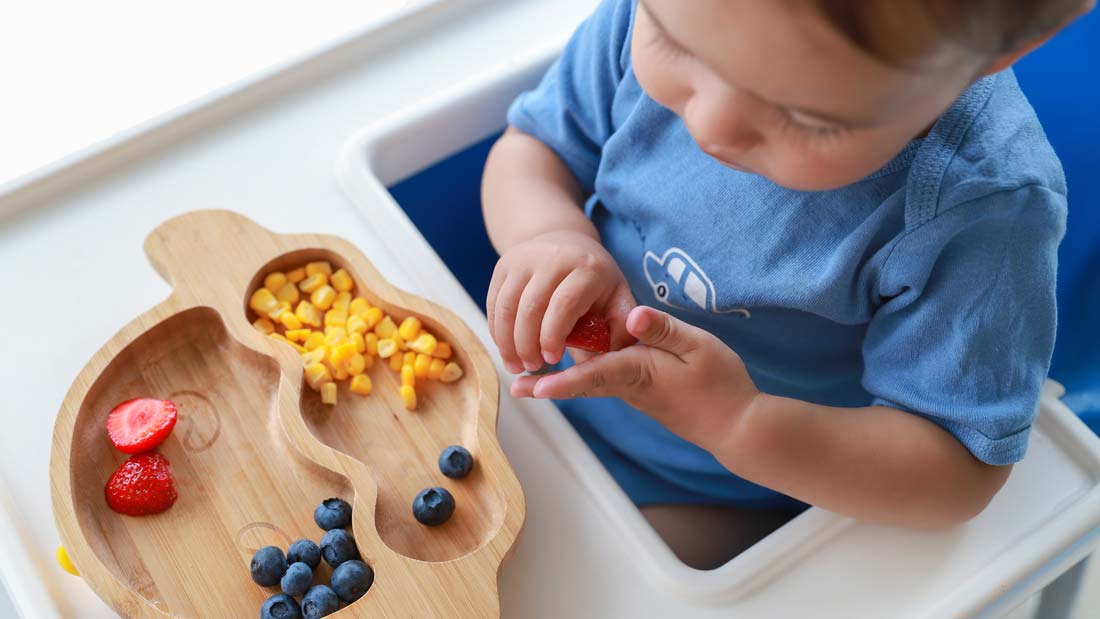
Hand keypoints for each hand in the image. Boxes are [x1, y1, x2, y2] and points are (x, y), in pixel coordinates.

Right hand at [487, 230, 635, 373]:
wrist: (567, 243)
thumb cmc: (596, 282)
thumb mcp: (618, 299)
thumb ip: (621, 329)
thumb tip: (614, 358)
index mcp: (587, 268)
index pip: (564, 304)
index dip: (554, 336)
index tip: (552, 361)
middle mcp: (553, 257)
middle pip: (530, 307)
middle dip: (527, 345)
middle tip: (532, 367)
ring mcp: (524, 258)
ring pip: (506, 307)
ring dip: (507, 342)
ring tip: (516, 365)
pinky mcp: (503, 265)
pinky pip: (494, 303)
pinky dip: (496, 331)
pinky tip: (506, 349)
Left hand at [511, 306, 758, 451]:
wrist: (736, 425)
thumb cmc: (720, 383)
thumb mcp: (697, 346)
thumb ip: (663, 330)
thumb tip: (631, 315)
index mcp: (639, 371)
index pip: (593, 375)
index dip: (562, 380)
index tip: (534, 387)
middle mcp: (629, 385)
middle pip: (582, 384)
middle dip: (549, 385)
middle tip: (517, 388)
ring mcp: (635, 392)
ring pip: (592, 383)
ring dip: (562, 381)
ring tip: (531, 380)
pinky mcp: (642, 392)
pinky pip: (606, 382)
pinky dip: (584, 377)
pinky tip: (575, 363)